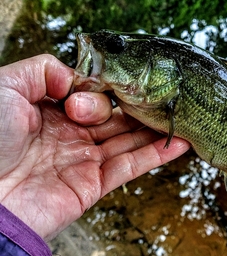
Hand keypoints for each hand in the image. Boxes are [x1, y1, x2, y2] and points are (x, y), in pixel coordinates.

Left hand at [0, 55, 189, 240]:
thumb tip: (77, 77)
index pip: (90, 94)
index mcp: (50, 112)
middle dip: (133, 104)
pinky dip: (155, 156)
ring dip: (153, 128)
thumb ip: (44, 69)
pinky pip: (130, 167)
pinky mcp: (93, 186)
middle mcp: (69, 135)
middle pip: (113, 116)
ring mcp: (82, 160)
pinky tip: (178, 142)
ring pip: (127, 140)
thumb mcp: (5, 86)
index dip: (102, 87)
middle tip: (150, 96)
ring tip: (180, 113)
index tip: (109, 83)